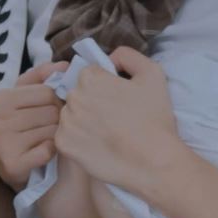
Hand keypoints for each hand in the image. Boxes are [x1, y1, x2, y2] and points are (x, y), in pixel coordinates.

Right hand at [0, 62, 67, 190]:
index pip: (47, 91)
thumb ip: (42, 77)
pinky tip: (42, 152)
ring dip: (55, 136)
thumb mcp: (25, 97)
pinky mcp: (12, 164)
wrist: (11, 166)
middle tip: (46, 128)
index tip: (46, 110)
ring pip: (53, 131)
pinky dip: (51, 152)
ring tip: (44, 139)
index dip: (55, 101)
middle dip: (56, 120)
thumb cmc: (20, 126)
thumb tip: (64, 66)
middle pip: (51, 111)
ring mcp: (3, 143)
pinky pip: (48, 150)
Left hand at [54, 47, 186, 199]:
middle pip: (77, 95)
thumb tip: (110, 59)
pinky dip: (78, 141)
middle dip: (92, 103)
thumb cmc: (154, 117)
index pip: (89, 76)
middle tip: (113, 119)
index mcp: (90, 77)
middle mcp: (73, 97)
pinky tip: (96, 145)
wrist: (151, 161)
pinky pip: (65, 137)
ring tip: (105, 134)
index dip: (104, 87)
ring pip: (70, 116)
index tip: (117, 101)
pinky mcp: (63, 144)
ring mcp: (66, 122)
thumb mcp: (152, 73)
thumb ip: (127, 56)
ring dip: (83, 122)